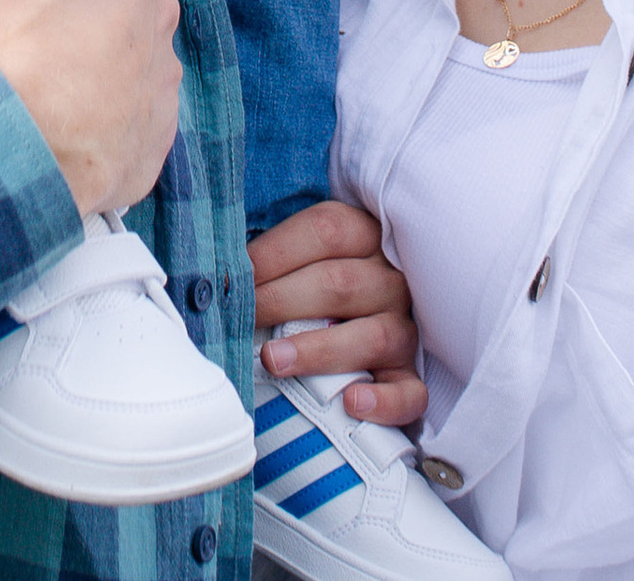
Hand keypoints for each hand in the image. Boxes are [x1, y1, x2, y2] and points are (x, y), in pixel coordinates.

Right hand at [0, 0, 179, 218]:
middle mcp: (157, 6)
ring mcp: (162, 71)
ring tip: (53, 61)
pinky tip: (74, 115)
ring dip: (107, 45)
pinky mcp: (158, 130)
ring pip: (137, 42)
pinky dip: (115, 106)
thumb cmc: (3, 43)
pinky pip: (142, 107)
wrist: (24, 155)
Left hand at [250, 200, 426, 426]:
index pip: (325, 231)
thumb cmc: (322, 278)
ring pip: (373, 336)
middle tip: (242, 318)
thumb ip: (276, 255)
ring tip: (274, 361)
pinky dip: (384, 400)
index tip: (233, 276)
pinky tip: (352, 402)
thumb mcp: (309, 251)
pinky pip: (409, 392)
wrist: (366, 307)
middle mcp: (392, 278)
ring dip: (318, 349)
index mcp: (366, 234)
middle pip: (340, 283)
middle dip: (282, 300)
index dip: (275, 252)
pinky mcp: (412, 375)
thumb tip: (221, 273)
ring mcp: (406, 327)